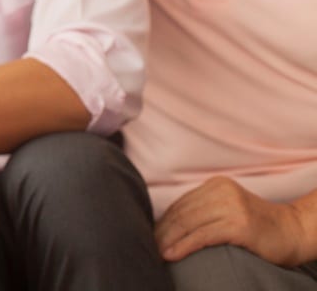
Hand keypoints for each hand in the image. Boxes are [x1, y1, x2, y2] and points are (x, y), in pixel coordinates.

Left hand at [157, 176, 308, 265]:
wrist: (293, 232)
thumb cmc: (257, 227)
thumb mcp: (227, 210)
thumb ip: (203, 211)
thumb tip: (166, 225)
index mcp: (216, 185)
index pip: (181, 204)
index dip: (162, 221)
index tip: (149, 235)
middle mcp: (222, 191)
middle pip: (181, 213)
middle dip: (162, 232)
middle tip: (147, 247)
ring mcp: (232, 206)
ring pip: (188, 224)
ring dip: (168, 240)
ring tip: (155, 253)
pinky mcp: (239, 225)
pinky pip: (202, 236)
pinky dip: (183, 246)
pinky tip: (171, 255)